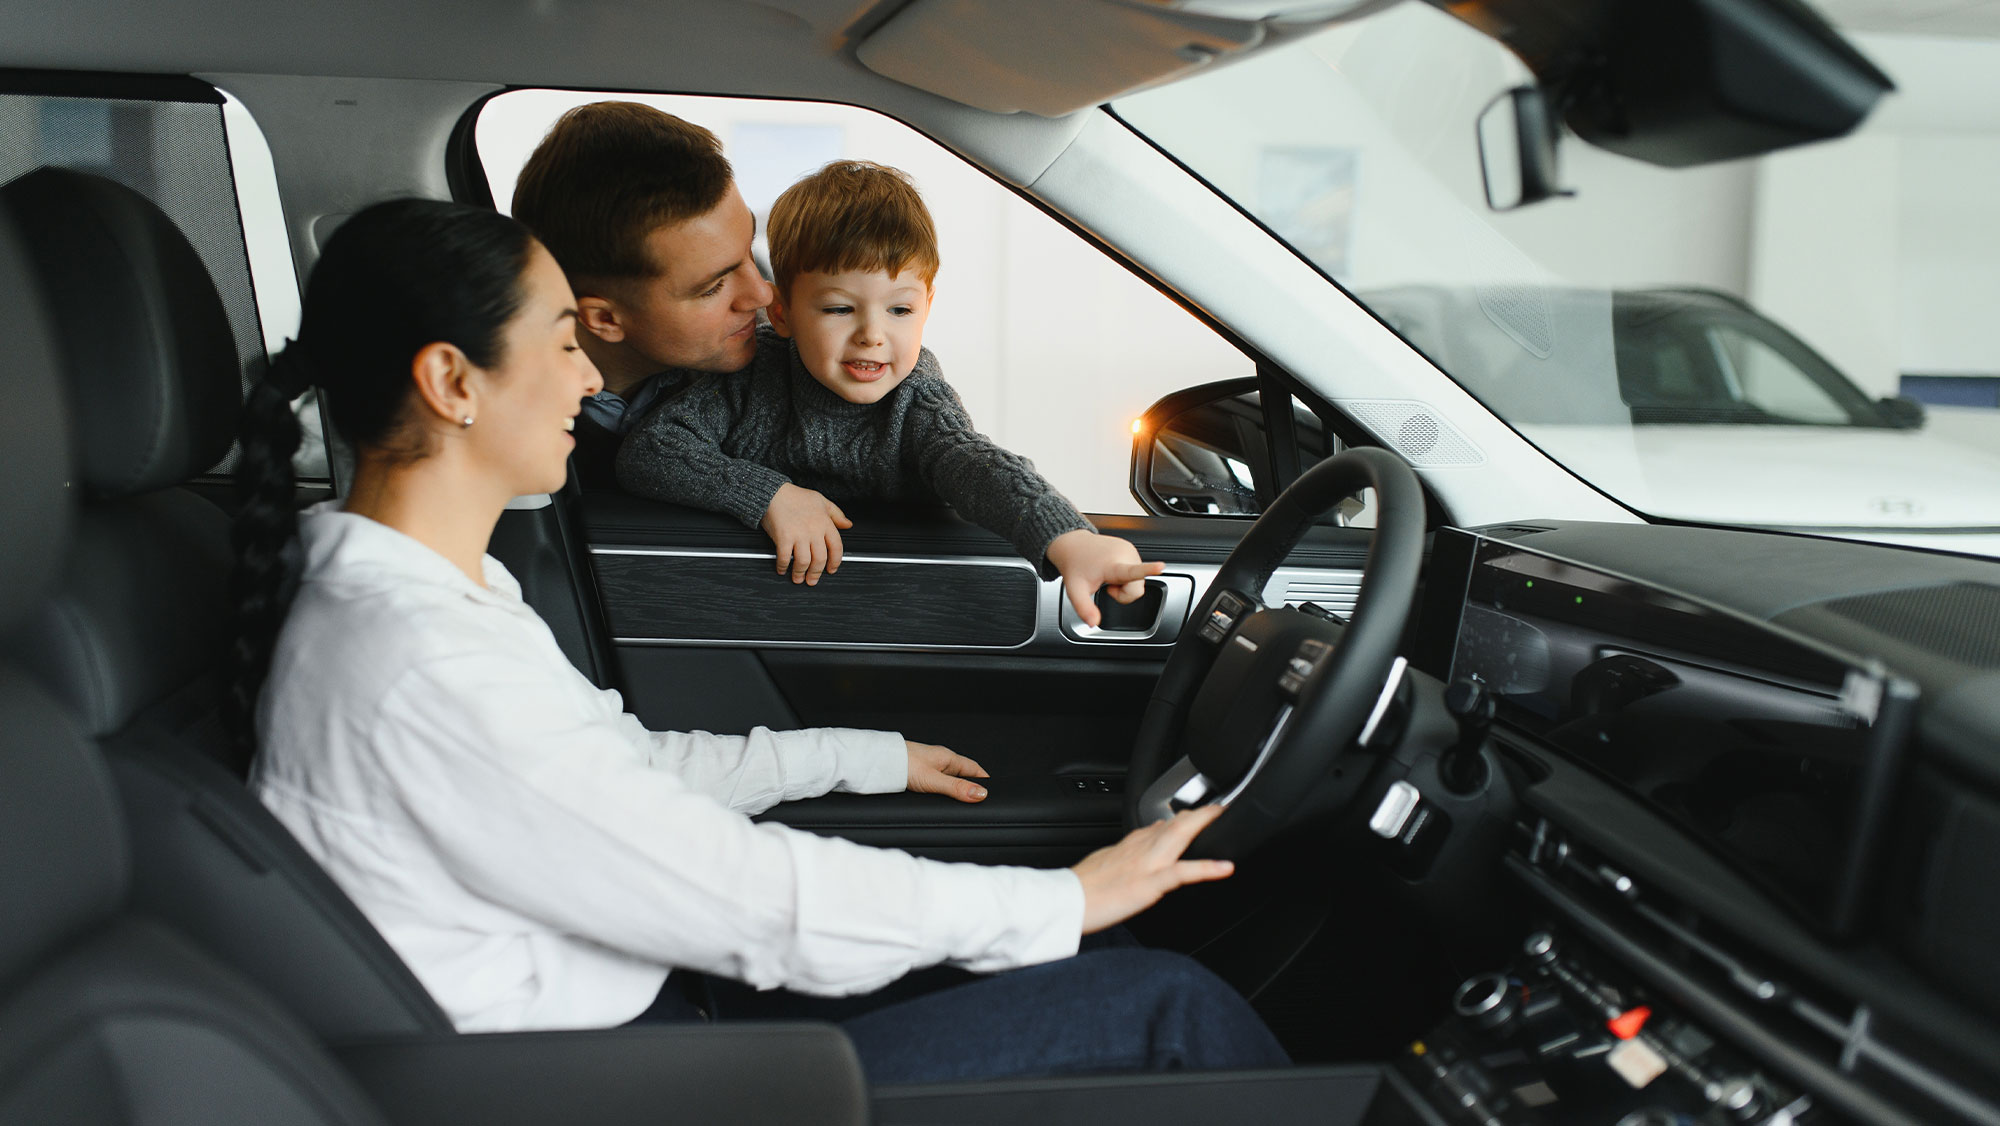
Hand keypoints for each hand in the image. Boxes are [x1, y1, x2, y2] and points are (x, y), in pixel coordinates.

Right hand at [761, 483, 851, 585]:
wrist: (773, 492)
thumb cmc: (796, 496)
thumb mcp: (821, 501)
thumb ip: (836, 514)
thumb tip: (848, 525)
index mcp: (825, 523)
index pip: (836, 547)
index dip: (835, 562)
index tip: (831, 570)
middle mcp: (814, 530)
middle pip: (820, 559)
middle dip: (816, 573)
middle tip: (812, 580)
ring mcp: (799, 534)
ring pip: (804, 562)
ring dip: (800, 573)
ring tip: (797, 578)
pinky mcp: (783, 537)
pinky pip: (785, 558)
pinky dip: (783, 566)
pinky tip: (782, 569)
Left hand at [906, 740, 989, 802]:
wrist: (877, 761)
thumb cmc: (902, 764)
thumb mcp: (933, 780)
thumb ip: (957, 787)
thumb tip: (981, 794)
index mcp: (949, 758)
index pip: (975, 769)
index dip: (984, 781)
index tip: (992, 793)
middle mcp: (940, 761)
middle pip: (963, 776)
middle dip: (969, 789)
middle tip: (976, 804)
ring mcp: (929, 767)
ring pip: (948, 780)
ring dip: (953, 791)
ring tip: (957, 805)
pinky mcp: (918, 773)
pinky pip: (935, 783)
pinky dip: (940, 791)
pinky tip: (937, 800)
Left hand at [1045, 529, 1165, 626]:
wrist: (1074, 544)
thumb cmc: (1076, 565)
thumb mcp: (1075, 591)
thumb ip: (1085, 609)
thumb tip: (1093, 622)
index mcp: (1113, 564)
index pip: (1133, 571)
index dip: (1149, 569)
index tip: (1161, 567)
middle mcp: (1126, 554)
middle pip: (1137, 588)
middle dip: (1123, 593)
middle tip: (1106, 585)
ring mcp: (1131, 551)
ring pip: (1137, 582)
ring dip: (1124, 584)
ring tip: (1108, 575)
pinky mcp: (1132, 550)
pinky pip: (1136, 573)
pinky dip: (1125, 577)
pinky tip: (1111, 570)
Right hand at [1070, 804, 1232, 932]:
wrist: (1064, 901)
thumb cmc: (1080, 888)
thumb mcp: (1104, 863)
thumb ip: (1126, 853)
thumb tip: (1145, 841)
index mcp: (1129, 846)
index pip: (1159, 826)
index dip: (1181, 818)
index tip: (1197, 812)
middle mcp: (1140, 849)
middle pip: (1174, 825)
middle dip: (1199, 814)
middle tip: (1220, 808)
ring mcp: (1145, 865)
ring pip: (1179, 838)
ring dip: (1202, 826)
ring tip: (1223, 819)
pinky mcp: (1147, 884)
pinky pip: (1181, 873)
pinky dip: (1205, 869)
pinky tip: (1225, 867)